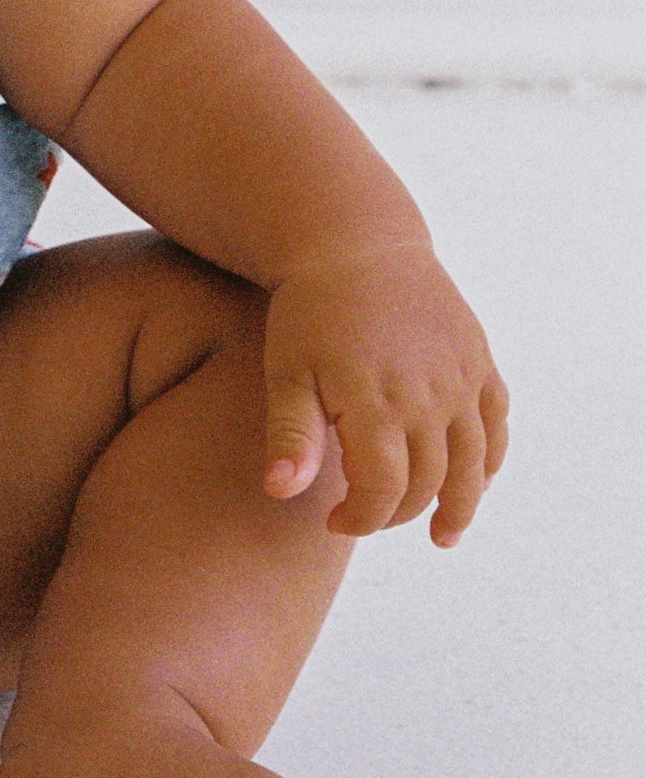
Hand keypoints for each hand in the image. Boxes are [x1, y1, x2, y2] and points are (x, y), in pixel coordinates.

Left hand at [261, 245, 508, 544]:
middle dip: (398, 512)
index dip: (362, 518)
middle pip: (429, 482)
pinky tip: (474, 482)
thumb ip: (290, 434)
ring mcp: (460, 377)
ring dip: (460, 505)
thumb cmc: (310, 310)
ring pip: (473, 462)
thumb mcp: (286, 369)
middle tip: (369, 516)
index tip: (336, 521)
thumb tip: (280, 492)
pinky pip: (496, 421)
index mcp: (376, 401)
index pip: (383, 490)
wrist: (356, 242)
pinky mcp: (479, 359)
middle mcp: (429, 394)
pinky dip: (490, 459)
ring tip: (443, 535)